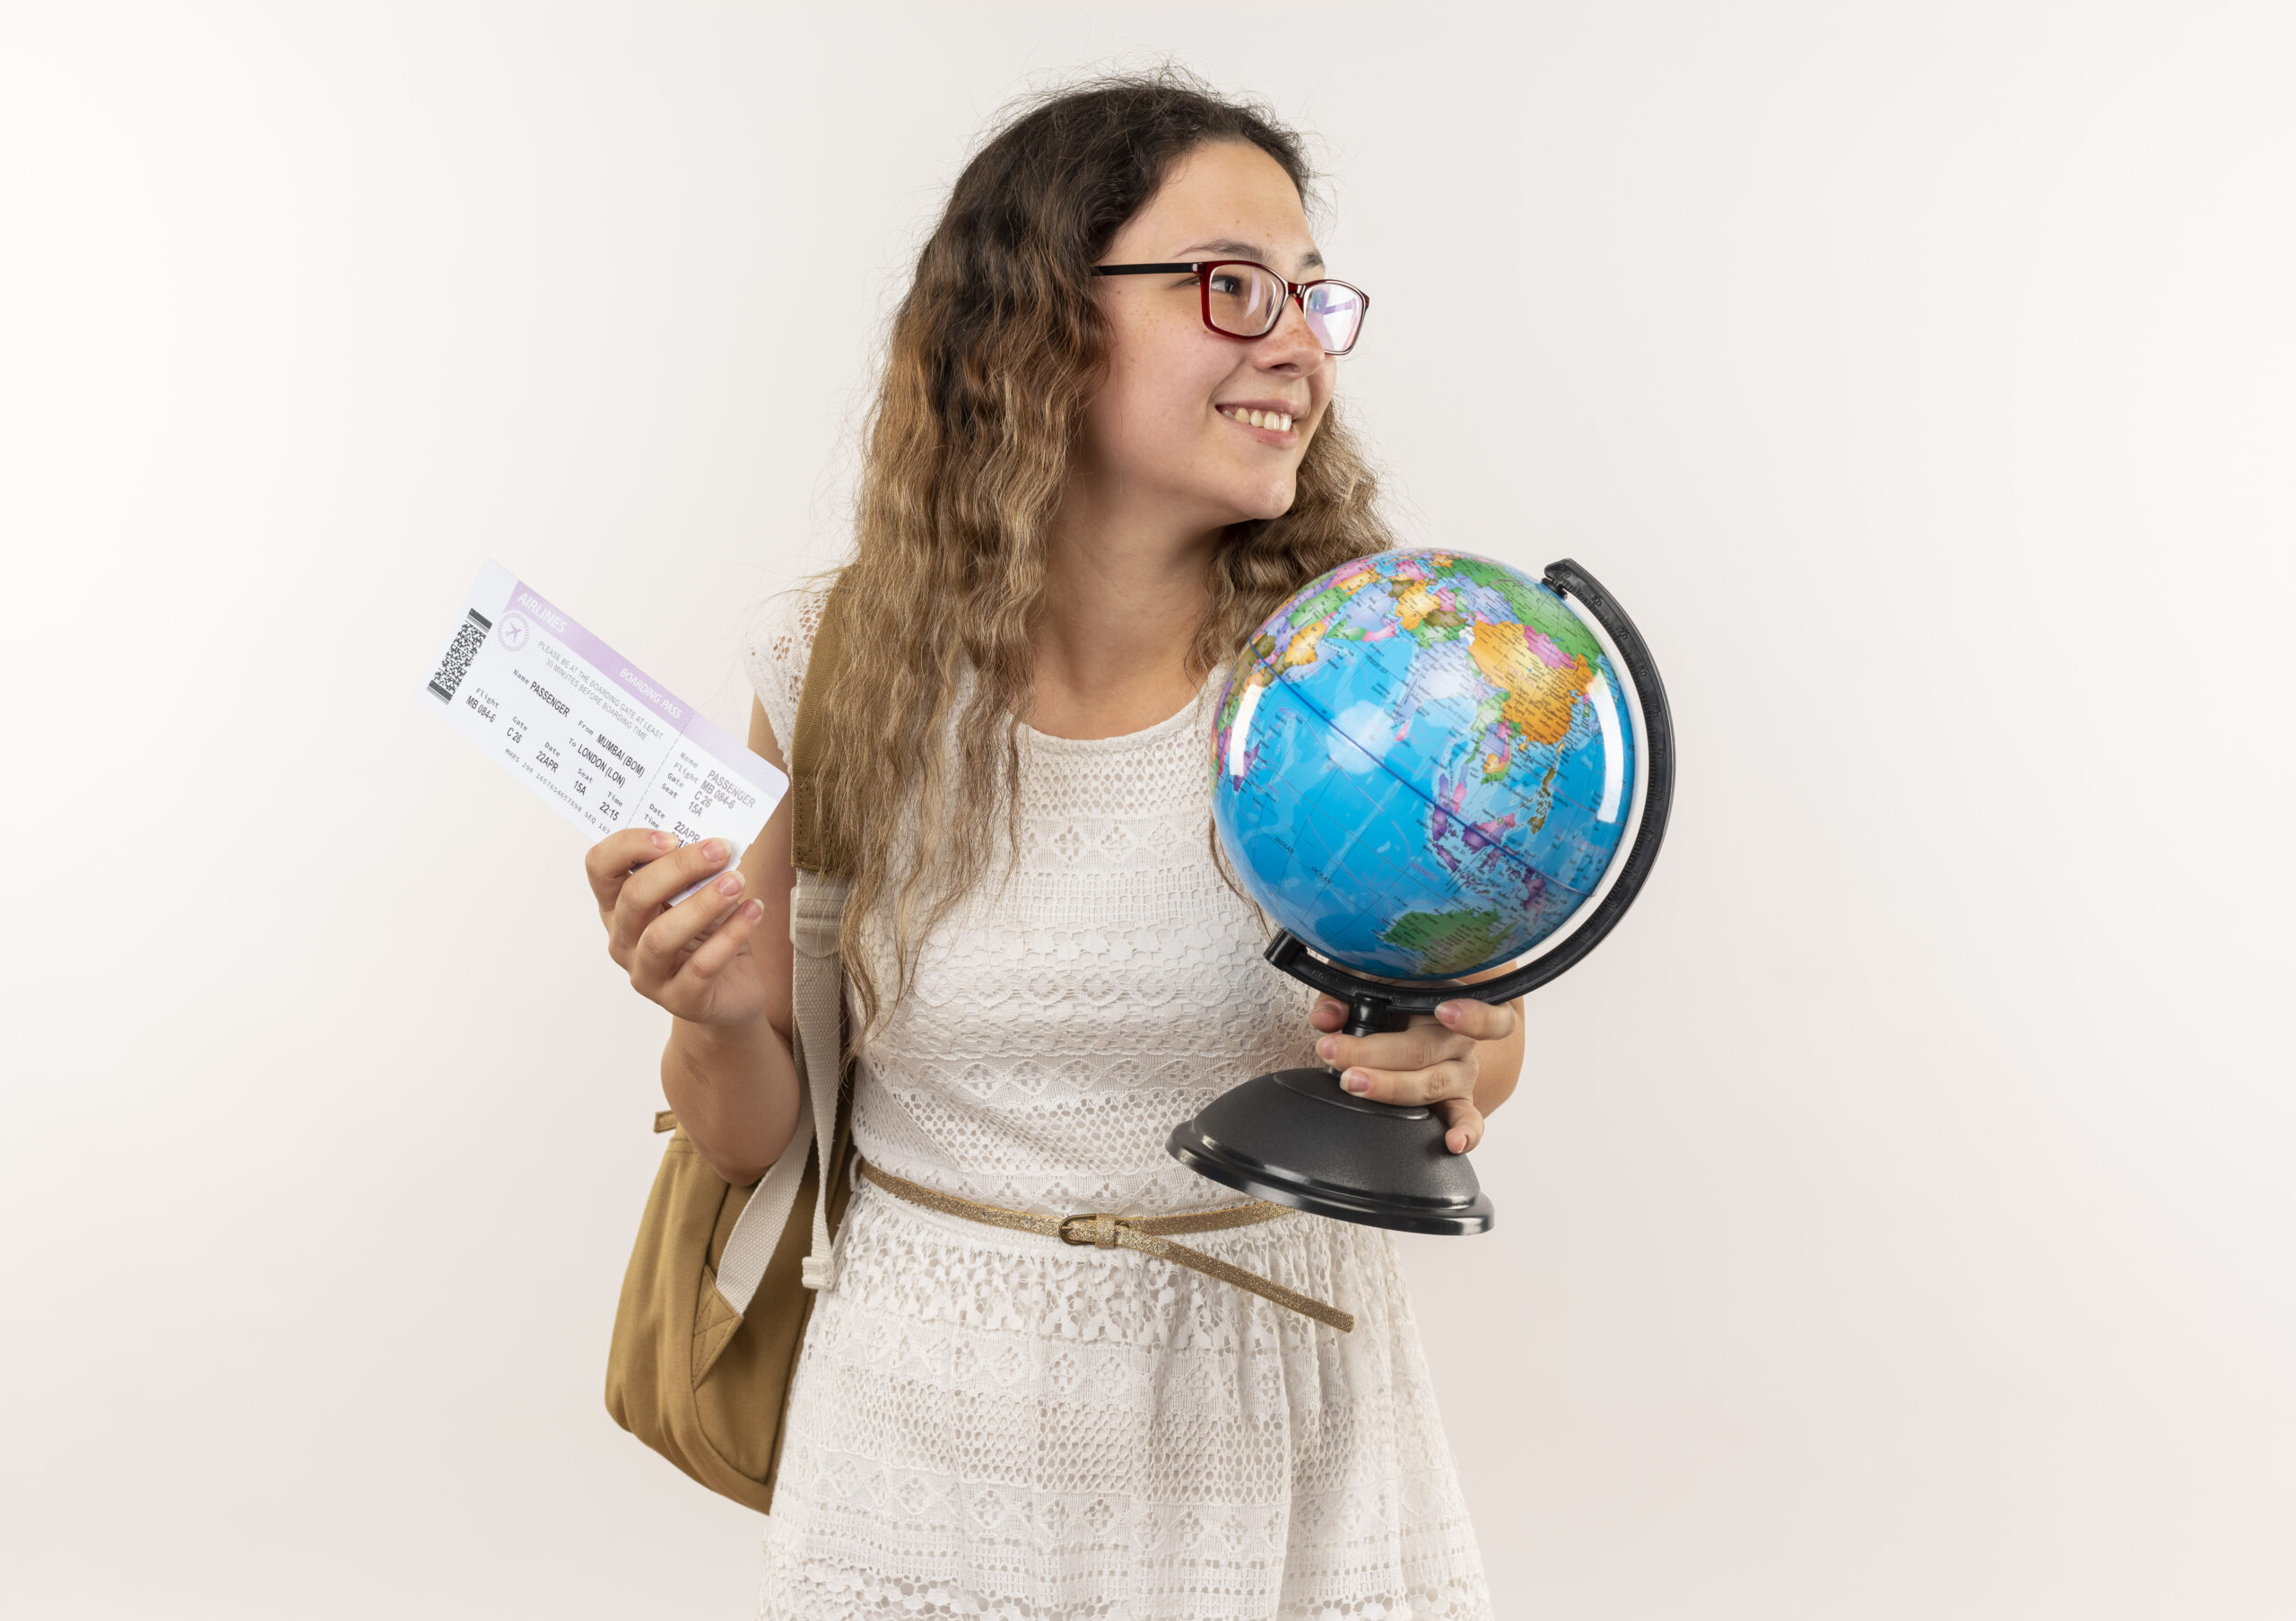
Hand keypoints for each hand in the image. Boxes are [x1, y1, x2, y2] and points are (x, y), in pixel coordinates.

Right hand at [583, 830, 767, 1026]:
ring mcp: (647, 974)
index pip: (601, 868)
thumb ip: (694, 869)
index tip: (673, 836)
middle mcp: (623, 940)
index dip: (629, 846)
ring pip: (661, 936)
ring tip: (737, 882)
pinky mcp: (680, 1000)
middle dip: (679, 868)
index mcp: (618, 906)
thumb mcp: (696, 895)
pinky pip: (702, 967)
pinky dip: (730, 935)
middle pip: (635, 897)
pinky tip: (753, 911)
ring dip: (703, 904)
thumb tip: (714, 839)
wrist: (732, 990)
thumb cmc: (709, 934)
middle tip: (720, 850)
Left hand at [1307, 993, 1517, 1154]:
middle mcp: (1459, 1038)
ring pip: (1431, 1086)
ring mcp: (1459, 1073)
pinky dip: (1464, 1133)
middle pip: (1424, 1051)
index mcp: (1449, 1000)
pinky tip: (1452, 1143)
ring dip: (1390, 1087)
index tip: (1442, 1011)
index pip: (1472, 1009)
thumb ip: (1344, 993)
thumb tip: (1326, 1019)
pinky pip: (1467, 1120)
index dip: (1469, 1015)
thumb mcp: (1368, 979)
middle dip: (1374, 1054)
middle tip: (1336, 1052)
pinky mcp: (1455, 1102)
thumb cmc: (1390, 995)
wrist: (1410, 1017)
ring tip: (1353, 1083)